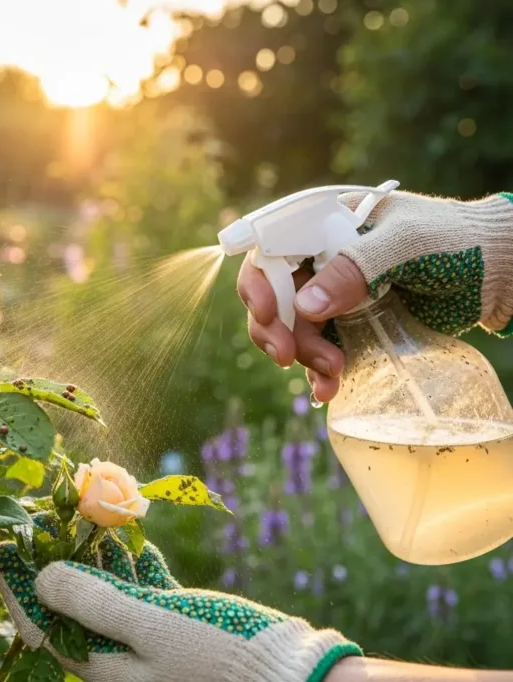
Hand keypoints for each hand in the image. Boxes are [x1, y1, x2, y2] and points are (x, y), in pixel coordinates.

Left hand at [0, 520, 359, 681]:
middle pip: (73, 605)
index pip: (42, 627)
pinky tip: (131, 538)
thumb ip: (94, 600)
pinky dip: (134, 564)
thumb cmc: (214, 653)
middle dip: (55, 563)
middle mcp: (121, 656)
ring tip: (84, 517)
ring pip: (109, 594)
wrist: (282, 680)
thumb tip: (42, 577)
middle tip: (43, 521)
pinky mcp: (177, 626)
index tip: (1, 548)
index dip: (17, 588)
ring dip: (96, 556)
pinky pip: (143, 591)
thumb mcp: (149, 623)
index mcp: (105, 664)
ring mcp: (150, 640)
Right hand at [238, 190, 512, 400]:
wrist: (497, 273)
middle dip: (275, 329)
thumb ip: (355, 268)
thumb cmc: (454, 240)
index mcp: (323, 227)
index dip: (256, 283)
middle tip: (288, 356)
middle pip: (272, 296)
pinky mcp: (349, 328)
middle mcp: (319, 261)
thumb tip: (304, 305)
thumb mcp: (404, 244)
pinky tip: (328, 388)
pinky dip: (318, 373)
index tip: (265, 313)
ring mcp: (332, 297)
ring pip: (291, 330)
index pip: (269, 252)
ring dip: (302, 355)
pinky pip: (319, 351)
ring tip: (331, 373)